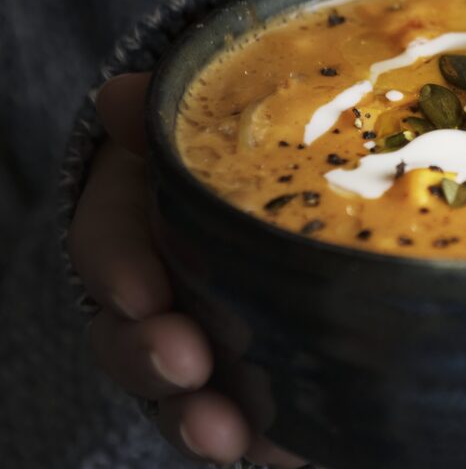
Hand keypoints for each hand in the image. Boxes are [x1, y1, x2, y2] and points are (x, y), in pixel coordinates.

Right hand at [69, 73, 307, 467]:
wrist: (287, 193)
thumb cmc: (235, 157)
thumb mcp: (199, 127)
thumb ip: (162, 116)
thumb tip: (121, 97)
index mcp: (142, 229)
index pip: (111, 250)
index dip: (119, 272)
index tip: (140, 291)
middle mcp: (162, 299)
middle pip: (133, 340)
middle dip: (150, 359)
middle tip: (185, 368)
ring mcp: (207, 346)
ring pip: (182, 396)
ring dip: (196, 419)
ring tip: (227, 436)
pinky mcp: (257, 382)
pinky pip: (252, 424)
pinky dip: (265, 445)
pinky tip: (290, 456)